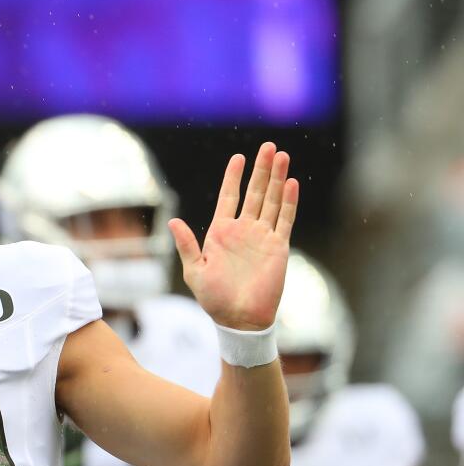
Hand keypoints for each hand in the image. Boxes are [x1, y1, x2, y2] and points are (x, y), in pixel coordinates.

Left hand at [169, 143, 298, 329]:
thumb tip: (174, 222)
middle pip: (255, 193)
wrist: (239, 319)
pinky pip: (285, 220)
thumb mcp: (195, 271)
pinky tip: (291, 183)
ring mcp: (262, 237)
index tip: (239, 158)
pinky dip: (288, 201)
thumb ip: (187, 245)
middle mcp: (243, 230)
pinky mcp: (278, 247)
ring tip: (282, 156)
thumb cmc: (213, 299)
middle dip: (261, 169)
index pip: (229, 197)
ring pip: (272, 201)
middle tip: (269, 146)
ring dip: (277, 179)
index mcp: (221, 232)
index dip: (233, 177)